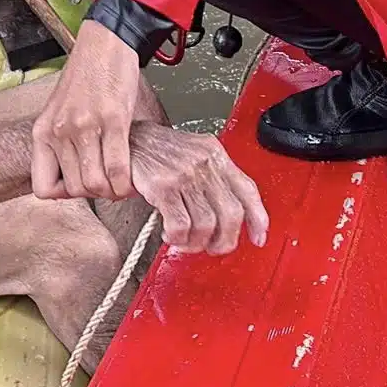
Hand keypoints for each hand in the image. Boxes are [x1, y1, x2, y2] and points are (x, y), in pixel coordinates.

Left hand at [31, 20, 143, 199]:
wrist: (105, 43)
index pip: (44, 187)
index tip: (82, 187)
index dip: (66, 194)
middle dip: (98, 194)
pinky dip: (126, 182)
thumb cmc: (86, 76)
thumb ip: (62, 144)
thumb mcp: (60, 112)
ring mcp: (85, 127)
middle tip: (111, 184)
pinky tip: (131, 178)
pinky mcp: (112, 120)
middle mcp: (59, 132)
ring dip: (114, 191)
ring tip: (123, 182)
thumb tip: (79, 178)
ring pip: (96, 184)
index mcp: (42, 132)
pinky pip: (117, 168)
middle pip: (76, 189)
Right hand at [127, 123, 269, 253]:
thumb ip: (215, 180)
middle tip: (212, 247)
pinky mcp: (163, 186)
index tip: (258, 237)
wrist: (128, 140)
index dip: (258, 218)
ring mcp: (184, 174)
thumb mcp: (196, 157)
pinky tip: (170, 234)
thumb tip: (232, 216)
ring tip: (185, 241)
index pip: (248, 190)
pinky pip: (180, 226)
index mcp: (216, 155)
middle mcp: (205, 163)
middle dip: (224, 240)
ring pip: (206, 224)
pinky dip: (177, 238)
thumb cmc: (161, 153)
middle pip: (231, 214)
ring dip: (196, 243)